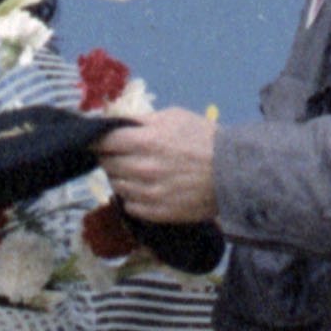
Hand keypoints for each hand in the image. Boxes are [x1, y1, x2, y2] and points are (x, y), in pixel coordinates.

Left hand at [96, 108, 220, 225]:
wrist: (235, 173)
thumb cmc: (206, 140)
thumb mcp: (174, 117)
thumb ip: (142, 120)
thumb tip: (117, 123)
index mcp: (145, 141)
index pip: (102, 142)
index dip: (96, 140)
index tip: (94, 141)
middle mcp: (142, 169)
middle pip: (107, 164)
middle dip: (111, 157)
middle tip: (123, 154)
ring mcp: (148, 193)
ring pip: (115, 185)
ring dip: (122, 177)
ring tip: (138, 171)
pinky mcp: (156, 212)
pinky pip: (128, 204)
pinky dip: (133, 196)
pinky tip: (147, 187)